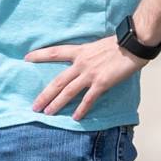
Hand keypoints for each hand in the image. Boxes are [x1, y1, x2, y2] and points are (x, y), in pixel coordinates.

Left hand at [26, 36, 142, 119]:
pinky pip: (89, 99)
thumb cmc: (120, 43)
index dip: (40, 55)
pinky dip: (82, 109)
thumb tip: (85, 62)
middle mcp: (81, 63)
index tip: (26, 58)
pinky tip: (75, 117)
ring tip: (47, 113)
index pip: (55, 52)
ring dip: (57, 104)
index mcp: (80, 51)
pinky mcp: (102, 83)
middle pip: (57, 81)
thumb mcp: (97, 45)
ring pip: (68, 92)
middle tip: (34, 106)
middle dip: (44, 95)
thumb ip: (88, 55)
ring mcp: (90, 74)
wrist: (133, 43)